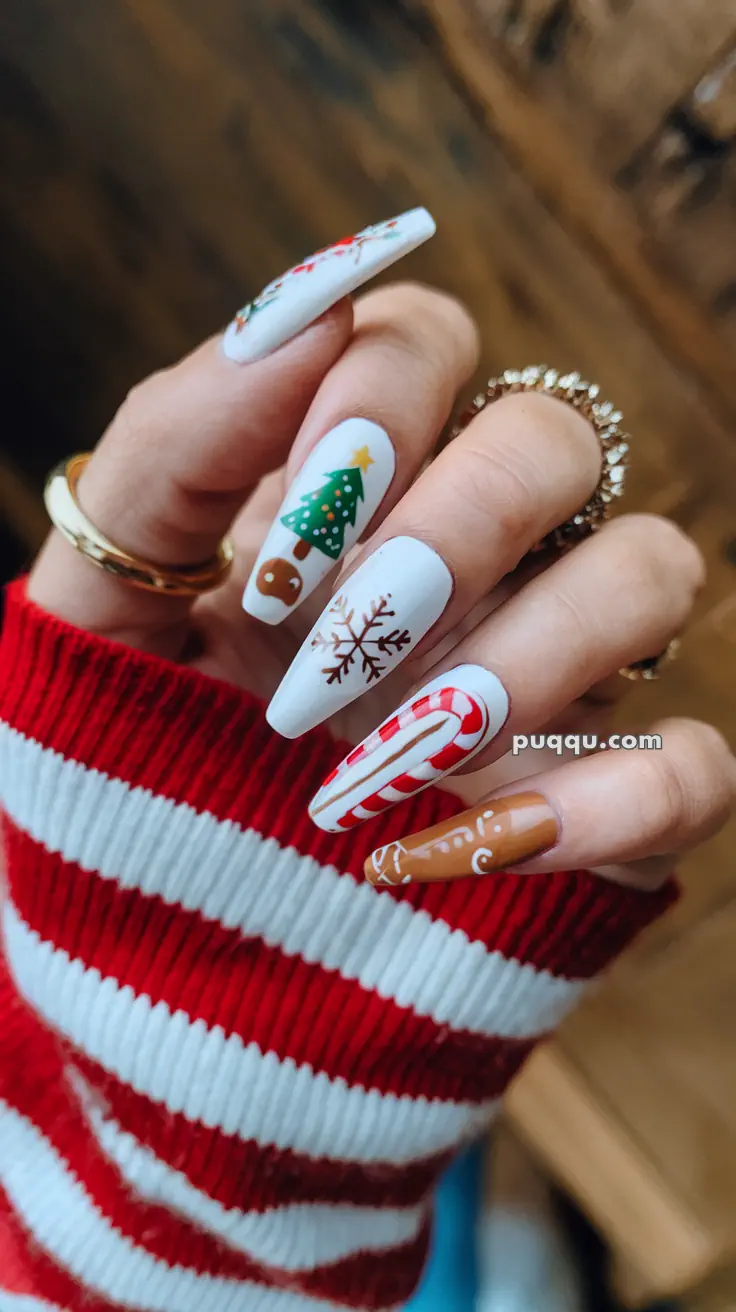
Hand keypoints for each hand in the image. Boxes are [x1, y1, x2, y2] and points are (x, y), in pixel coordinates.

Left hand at [30, 223, 735, 893]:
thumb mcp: (108, 589)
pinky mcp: (599, 800)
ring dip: (525, 658)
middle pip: (555, 438)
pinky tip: (474, 843)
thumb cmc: (128, 735)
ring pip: (654, 571)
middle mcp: (475, 553)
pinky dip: (614, 800)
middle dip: (451, 530)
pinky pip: (694, 765)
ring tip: (387, 759)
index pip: (426, 340)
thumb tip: (308, 311)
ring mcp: (551, 670)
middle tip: (331, 655)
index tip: (283, 544)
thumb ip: (177, 441)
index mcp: (357, 482)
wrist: (154, 917)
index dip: (375, 405)